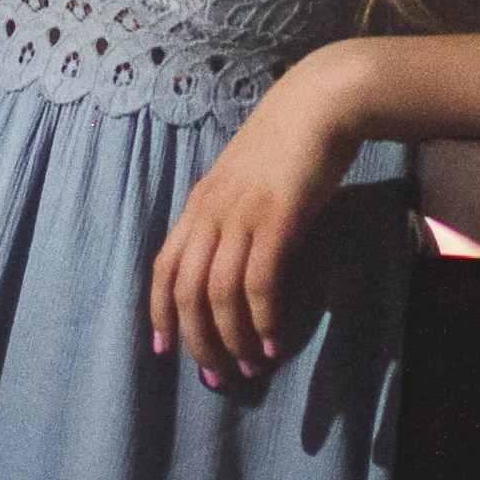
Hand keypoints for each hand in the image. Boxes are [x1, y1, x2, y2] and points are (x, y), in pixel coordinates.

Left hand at [148, 44, 362, 383]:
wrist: (319, 104)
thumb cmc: (286, 142)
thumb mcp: (244, 181)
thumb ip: (231, 216)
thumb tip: (232, 263)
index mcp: (199, 203)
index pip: (163, 266)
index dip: (159, 312)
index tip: (164, 349)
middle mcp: (211, 212)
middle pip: (187, 291)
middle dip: (198, 341)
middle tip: (217, 375)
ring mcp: (242, 215)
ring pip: (220, 294)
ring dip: (234, 339)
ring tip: (251, 366)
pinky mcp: (276, 219)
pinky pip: (259, 282)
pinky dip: (263, 319)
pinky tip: (275, 341)